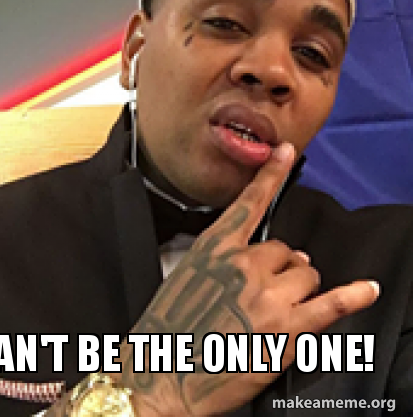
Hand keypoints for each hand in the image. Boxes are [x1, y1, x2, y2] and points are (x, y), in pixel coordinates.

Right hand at [116, 143, 379, 416]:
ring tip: (280, 308)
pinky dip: (351, 296)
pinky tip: (366, 289)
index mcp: (213, 250)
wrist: (162, 375)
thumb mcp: (185, 278)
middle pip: (285, 250)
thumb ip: (225, 260)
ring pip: (306, 273)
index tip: (287, 152)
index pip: (249, 204)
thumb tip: (274, 258)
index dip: (270, 175)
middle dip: (282, 267)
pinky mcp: (285, 331)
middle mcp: (242, 266)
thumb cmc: (169, 327)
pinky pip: (328, 305)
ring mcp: (267, 297)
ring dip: (299, 286)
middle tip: (267, 291)